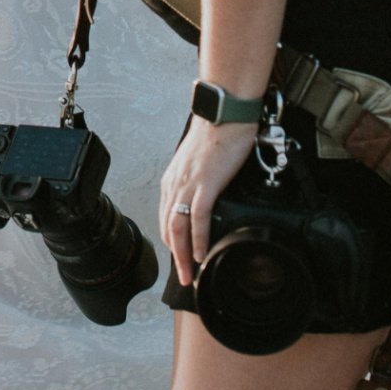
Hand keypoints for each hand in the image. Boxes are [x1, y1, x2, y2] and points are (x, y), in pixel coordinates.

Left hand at [159, 117, 258, 273]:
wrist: (224, 114)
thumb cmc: (217, 134)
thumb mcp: (200, 162)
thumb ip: (198, 181)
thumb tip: (206, 197)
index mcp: (172, 179)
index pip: (166, 218)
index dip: (173, 242)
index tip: (181, 258)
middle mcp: (175, 183)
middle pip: (168, 228)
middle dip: (175, 256)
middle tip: (184, 276)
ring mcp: (188, 184)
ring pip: (178, 228)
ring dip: (184, 255)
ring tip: (191, 273)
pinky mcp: (205, 184)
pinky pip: (198, 218)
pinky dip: (199, 239)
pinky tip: (202, 253)